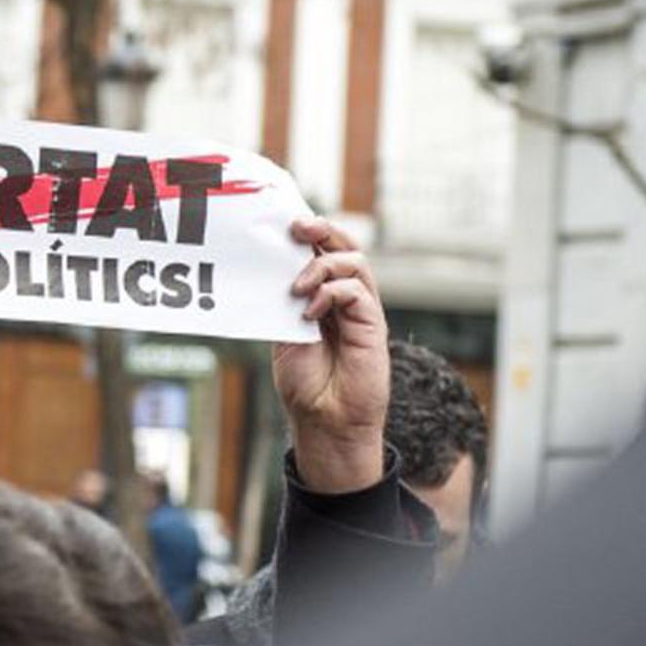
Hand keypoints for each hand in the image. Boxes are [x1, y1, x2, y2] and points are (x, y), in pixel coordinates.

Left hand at [272, 216, 389, 493]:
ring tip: (297, 287)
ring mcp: (362, 311)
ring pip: (355, 262)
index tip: (283, 223)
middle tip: (297, 227)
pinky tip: (309, 311)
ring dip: (322, 265)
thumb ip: (284, 302)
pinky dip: (331, 292)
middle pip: (345, 248)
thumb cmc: (305, 384)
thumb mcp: (284, 334)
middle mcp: (347, 299)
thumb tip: (271, 266)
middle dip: (322, 231)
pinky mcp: (373, 326)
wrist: (325, 422)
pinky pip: (358, 291)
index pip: (323, 253)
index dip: (310, 234)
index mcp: (325, 298)